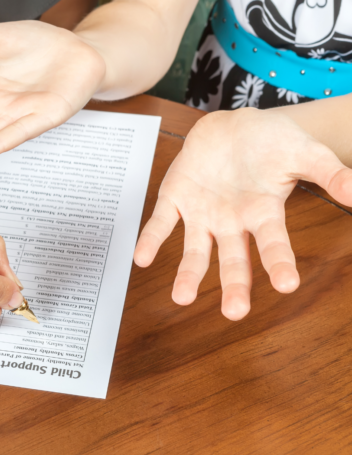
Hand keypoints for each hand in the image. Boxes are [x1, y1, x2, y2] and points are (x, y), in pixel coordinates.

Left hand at [134, 108, 351, 319]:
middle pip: (234, 260)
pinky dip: (151, 239)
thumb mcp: (304, 152)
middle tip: (235, 312)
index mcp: (264, 215)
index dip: (279, 264)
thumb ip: (329, 172)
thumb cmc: (272, 142)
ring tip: (182, 297)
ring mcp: (202, 214)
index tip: (287, 285)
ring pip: (195, 250)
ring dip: (189, 274)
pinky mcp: (175, 199)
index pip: (274, 245)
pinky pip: (161, 223)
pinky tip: (141, 258)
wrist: (233, 125)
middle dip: (234, 285)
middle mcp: (232, 223)